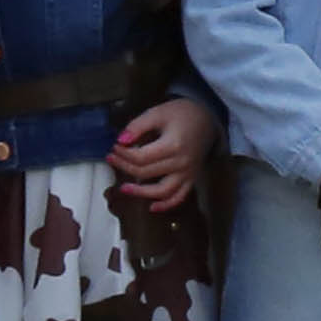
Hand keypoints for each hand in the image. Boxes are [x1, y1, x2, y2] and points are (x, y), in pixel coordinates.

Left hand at [108, 95, 214, 213]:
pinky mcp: (192, 178)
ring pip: (162, 191)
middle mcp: (181, 163)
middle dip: (125, 167)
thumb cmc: (182, 113)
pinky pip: (180, 197)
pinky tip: (152, 207)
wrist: (207, 118)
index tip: (114, 148)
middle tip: (113, 159)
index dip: (123, 155)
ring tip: (124, 188)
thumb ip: (138, 126)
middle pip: (146, 173)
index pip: (140, 157)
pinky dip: (166, 205)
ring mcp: (188, 173)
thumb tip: (121, 140)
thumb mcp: (158, 113)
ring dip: (141, 193)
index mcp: (173, 145)